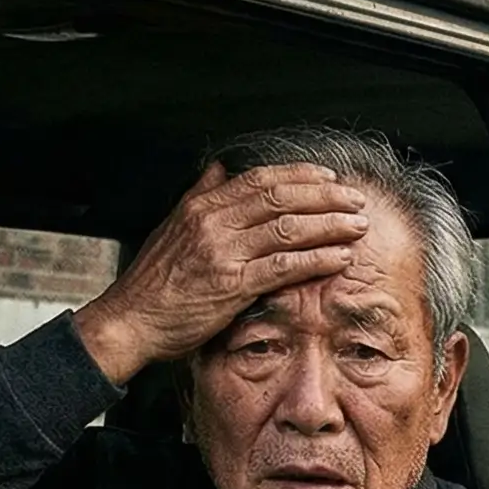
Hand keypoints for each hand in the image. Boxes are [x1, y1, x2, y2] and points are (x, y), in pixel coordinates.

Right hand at [73, 162, 370, 383]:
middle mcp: (213, 223)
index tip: (329, 177)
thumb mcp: (172, 227)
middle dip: (325, 197)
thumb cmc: (153, 281)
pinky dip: (316, 260)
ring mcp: (223, 253)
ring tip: (357, 226)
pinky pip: (284, 267)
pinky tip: (339, 258)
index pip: (260, 180)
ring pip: (288, 229)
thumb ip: (200, 195)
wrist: (130, 320)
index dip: (300, 176)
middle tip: (356, 200)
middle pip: (281, 198)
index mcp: (201, 206)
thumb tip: (219, 168)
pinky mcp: (232, 286)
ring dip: (329, 225)